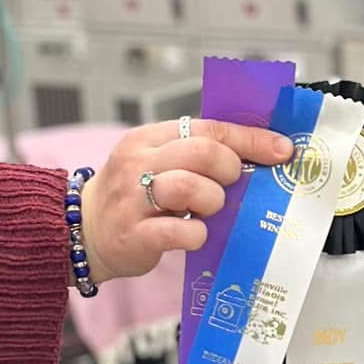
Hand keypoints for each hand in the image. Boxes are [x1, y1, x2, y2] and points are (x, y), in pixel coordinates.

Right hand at [77, 118, 292, 283]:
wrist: (82, 232)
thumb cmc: (132, 198)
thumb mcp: (156, 162)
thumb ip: (196, 155)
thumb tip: (258, 154)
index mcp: (148, 138)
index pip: (208, 128)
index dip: (251, 139)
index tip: (282, 150)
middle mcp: (137, 163)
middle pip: (200, 152)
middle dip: (229, 169)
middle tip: (230, 185)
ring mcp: (132, 199)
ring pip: (188, 186)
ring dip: (213, 200)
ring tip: (208, 209)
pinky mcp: (133, 235)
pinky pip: (177, 231)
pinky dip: (196, 234)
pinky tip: (195, 234)